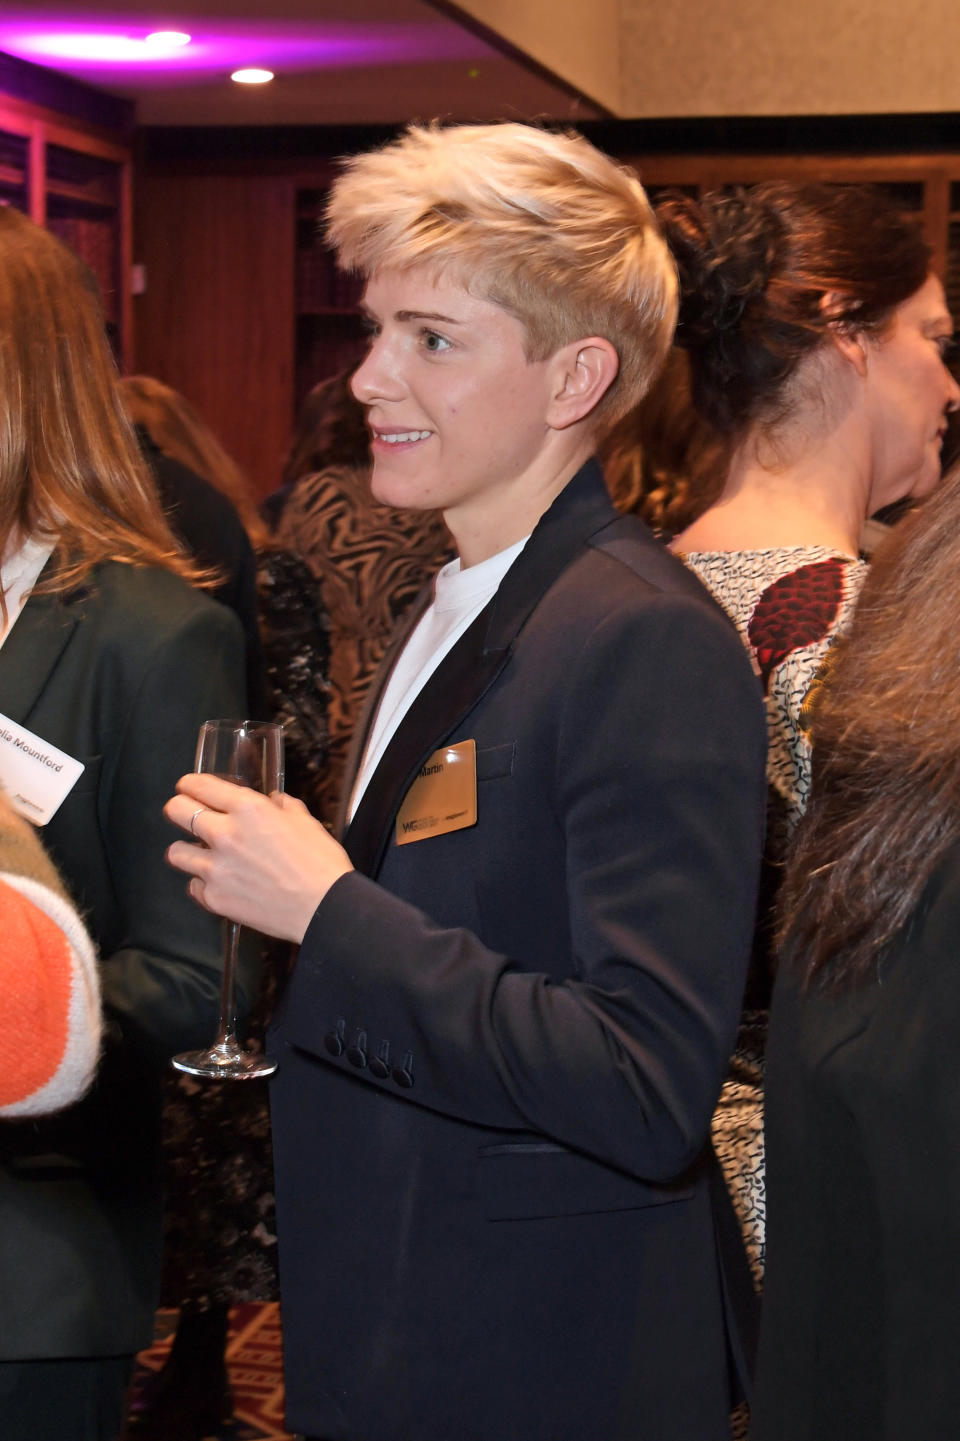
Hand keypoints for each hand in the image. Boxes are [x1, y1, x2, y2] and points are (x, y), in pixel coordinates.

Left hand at [164, 774, 353, 942]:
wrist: (324, 907)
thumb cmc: (321, 863)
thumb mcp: (306, 822)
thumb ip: (284, 806)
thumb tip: (274, 801)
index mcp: (249, 808)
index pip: (199, 785)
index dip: (189, 783)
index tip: (187, 786)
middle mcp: (225, 834)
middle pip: (176, 810)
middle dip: (178, 808)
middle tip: (185, 813)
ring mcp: (216, 869)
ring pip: (175, 851)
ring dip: (186, 849)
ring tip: (199, 853)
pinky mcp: (214, 898)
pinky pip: (193, 886)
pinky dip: (202, 883)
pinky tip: (218, 882)